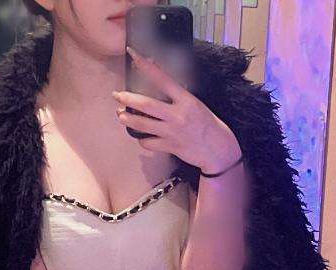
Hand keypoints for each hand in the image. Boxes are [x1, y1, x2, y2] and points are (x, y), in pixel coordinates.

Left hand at [113, 46, 242, 174]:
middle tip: (117, 95)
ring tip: (121, 115)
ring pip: (143, 124)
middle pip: (146, 104)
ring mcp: (172, 132)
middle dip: (128, 99)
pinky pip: (148, 142)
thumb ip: (177, 95)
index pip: (162, 78)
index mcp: (186, 100)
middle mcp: (177, 115)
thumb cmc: (207, 124)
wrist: (218, 149)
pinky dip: (143, 139)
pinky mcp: (170, 147)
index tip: (132, 53)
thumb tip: (158, 81)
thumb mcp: (195, 104)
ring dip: (128, 119)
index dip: (146, 65)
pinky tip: (143, 136)